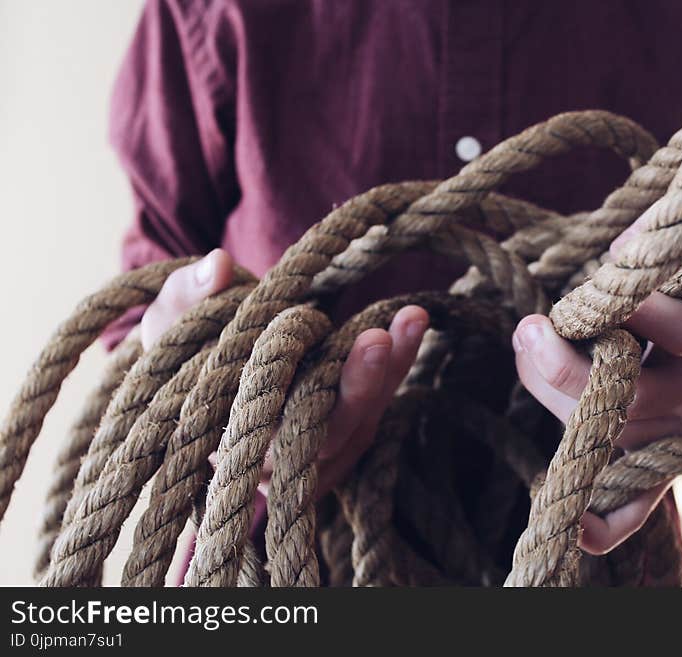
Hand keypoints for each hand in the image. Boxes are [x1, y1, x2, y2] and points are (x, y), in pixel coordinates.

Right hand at [141, 249, 427, 497]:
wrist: (216, 372)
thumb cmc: (188, 354)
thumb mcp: (171, 326)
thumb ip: (185, 298)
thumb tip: (216, 266)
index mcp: (232, 444)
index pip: (268, 434)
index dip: (295, 402)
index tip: (306, 355)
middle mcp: (282, 460)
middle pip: (328, 435)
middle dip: (356, 388)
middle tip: (376, 340)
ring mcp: (322, 448)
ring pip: (363, 418)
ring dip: (390, 368)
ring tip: (411, 317)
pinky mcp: (350, 427)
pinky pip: (379, 400)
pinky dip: (398, 361)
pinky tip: (412, 322)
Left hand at [513, 232, 681, 554]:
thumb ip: (665, 250)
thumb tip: (623, 243)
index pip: (681, 327)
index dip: (641, 309)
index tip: (599, 290)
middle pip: (627, 396)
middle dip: (567, 367)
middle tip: (530, 327)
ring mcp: (670, 438)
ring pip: (603, 433)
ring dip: (552, 398)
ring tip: (527, 343)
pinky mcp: (654, 468)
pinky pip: (634, 506)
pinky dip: (607, 523)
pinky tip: (577, 530)